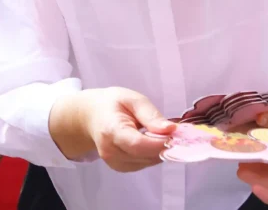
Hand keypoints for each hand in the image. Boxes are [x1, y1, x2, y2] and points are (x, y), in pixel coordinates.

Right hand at [50, 87, 175, 172]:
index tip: (176, 134)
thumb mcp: (132, 99)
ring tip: (160, 133)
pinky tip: (151, 141)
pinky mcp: (120, 168)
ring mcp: (114, 163)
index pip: (138, 144)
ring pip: (148, 162)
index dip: (160, 143)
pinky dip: (152, 154)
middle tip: (175, 131)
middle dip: (165, 145)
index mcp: (111, 130)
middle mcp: (111, 151)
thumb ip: (150, 115)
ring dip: (160, 150)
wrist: (91, 117)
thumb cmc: (112, 104)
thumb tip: (171, 129)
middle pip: (145, 156)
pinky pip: (144, 164)